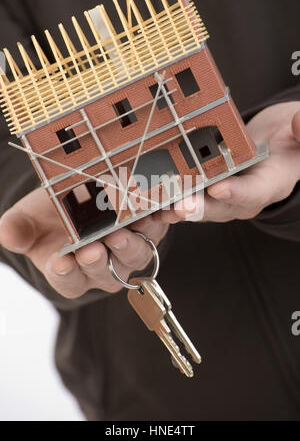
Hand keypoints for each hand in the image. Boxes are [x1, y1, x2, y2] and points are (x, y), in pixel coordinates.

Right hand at [0, 188, 170, 297]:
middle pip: (105, 272)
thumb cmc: (50, 214)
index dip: (65, 274)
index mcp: (71, 271)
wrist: (77, 196)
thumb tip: (7, 234)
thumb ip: (18, 229)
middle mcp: (103, 267)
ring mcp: (128, 250)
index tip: (60, 262)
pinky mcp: (149, 230)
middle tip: (93, 247)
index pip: (69, 281)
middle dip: (99, 261)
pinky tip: (165, 210)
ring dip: (130, 245)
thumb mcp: (28, 219)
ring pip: (134, 256)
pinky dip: (164, 220)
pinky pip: (160, 229)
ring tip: (124, 230)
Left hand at [155, 101, 299, 222]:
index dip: (236, 192)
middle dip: (197, 207)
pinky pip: (186, 198)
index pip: (254, 192)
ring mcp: (222, 197)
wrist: (276, 147)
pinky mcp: (205, 191)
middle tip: (178, 207)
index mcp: (269, 184)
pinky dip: (166, 200)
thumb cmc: (289, 142)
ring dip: (175, 208)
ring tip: (154, 209)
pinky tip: (146, 202)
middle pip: (219, 207)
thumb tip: (299, 123)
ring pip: (198, 206)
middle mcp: (243, 198)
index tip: (219, 188)